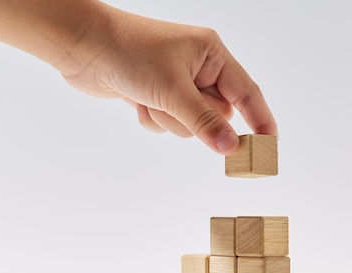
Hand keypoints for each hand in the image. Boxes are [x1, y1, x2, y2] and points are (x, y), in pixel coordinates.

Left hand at [63, 7, 276, 154]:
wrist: (82, 46)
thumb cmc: (129, 53)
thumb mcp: (172, 90)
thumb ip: (204, 121)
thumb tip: (231, 147)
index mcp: (212, 54)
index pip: (247, 93)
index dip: (261, 121)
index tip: (270, 147)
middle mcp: (199, 68)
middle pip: (217, 114)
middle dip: (193, 119)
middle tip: (170, 106)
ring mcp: (179, 83)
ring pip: (192, 124)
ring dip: (168, 120)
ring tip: (147, 98)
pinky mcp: (159, 96)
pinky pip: (170, 124)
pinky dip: (153, 119)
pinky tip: (136, 102)